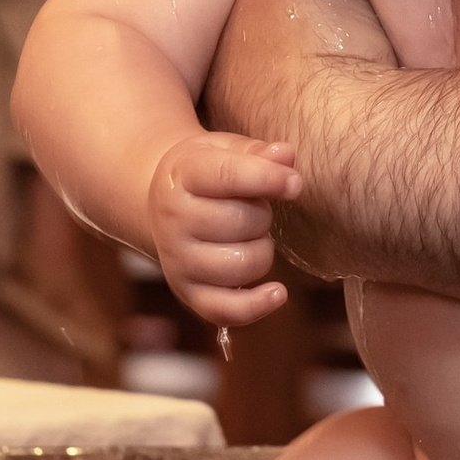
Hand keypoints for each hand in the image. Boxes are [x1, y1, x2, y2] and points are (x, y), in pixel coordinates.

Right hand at [147, 130, 300, 318]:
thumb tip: (285, 156)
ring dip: (262, 250)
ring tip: (249, 236)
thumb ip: (257, 152)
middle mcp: (173, 220)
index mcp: (182, 176)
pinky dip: (256, 306)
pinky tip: (278, 292)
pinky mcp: (188, 292)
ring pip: (242, 264)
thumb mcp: (225, 150)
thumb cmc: (205, 174)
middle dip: (262, 214)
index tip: (294, 184)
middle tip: (252, 207)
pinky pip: (226, 310)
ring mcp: (178, 260)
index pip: (227, 176)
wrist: (164, 204)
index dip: (268, 179)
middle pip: (240, 222)